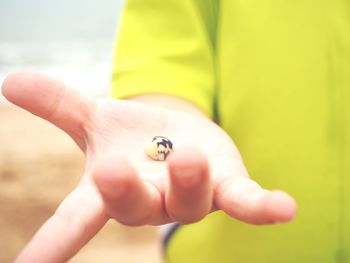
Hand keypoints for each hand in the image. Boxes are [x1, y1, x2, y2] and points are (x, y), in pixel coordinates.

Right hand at [2, 72, 295, 261]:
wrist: (175, 138)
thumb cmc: (133, 138)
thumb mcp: (96, 118)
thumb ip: (59, 104)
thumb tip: (10, 82)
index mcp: (113, 189)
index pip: (77, 221)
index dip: (52, 245)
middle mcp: (151, 200)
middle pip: (136, 206)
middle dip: (124, 190)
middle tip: (111, 169)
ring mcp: (192, 197)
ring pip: (189, 197)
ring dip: (186, 177)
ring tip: (185, 154)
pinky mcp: (227, 186)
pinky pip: (245, 201)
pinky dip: (263, 207)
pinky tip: (284, 209)